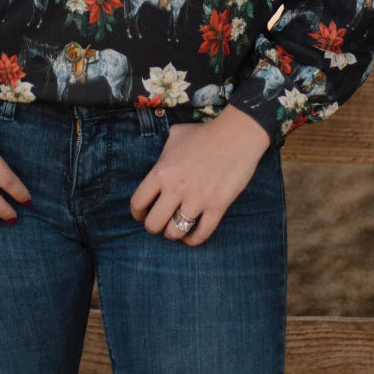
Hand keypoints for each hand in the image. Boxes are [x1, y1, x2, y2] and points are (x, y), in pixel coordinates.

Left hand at [129, 104, 270, 246]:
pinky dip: (193, 240)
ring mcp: (196, 200)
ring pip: (175, 232)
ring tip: (175, 229)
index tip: (142, 214)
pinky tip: (190, 236)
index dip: (137, 213)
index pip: (138, 203)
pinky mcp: (216, 207)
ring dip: (173, 234)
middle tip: (160, 222)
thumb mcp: (175, 136)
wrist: (236, 135)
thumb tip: (162, 161)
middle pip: (153, 224)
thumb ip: (164, 153)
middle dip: (154, 227)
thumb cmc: (204, 133)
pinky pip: (201, 234)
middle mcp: (175, 189)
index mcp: (161, 172)